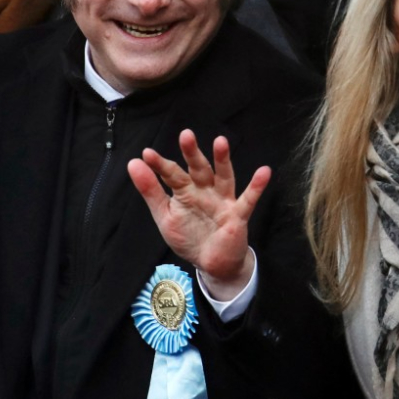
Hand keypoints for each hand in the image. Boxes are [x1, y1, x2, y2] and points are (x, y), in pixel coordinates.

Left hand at [128, 131, 269, 299]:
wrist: (211, 263)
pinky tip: (264, 171)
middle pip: (199, 169)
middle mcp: (205, 191)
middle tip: (186, 135)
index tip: (147, 154)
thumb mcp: (165, 215)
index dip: (160, 165)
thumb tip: (133, 162)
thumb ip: (151, 191)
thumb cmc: (189, 236)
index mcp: (185, 191)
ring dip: (222, 160)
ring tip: (220, 142)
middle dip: (193, 153)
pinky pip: (248, 199)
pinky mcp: (237, 215)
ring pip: (223, 177)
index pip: (172, 174)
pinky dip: (257, 186)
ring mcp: (222, 201)